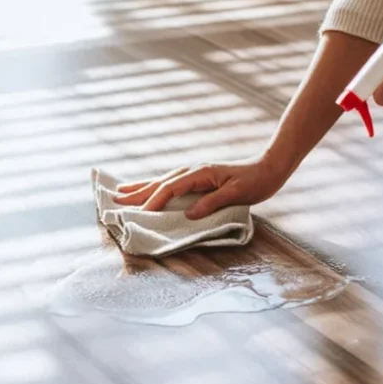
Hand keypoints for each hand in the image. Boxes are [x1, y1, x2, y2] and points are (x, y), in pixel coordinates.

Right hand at [112, 158, 288, 218]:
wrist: (268, 168)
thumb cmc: (255, 182)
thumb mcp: (236, 194)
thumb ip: (212, 203)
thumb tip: (189, 215)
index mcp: (199, 174)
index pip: (170, 189)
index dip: (154, 201)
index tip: (140, 213)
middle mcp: (192, 171)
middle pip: (158, 183)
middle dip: (136, 192)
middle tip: (114, 199)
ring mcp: (193, 173)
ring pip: (160, 182)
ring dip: (139, 188)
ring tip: (120, 191)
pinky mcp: (196, 178)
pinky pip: (169, 184)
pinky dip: (153, 187)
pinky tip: (146, 189)